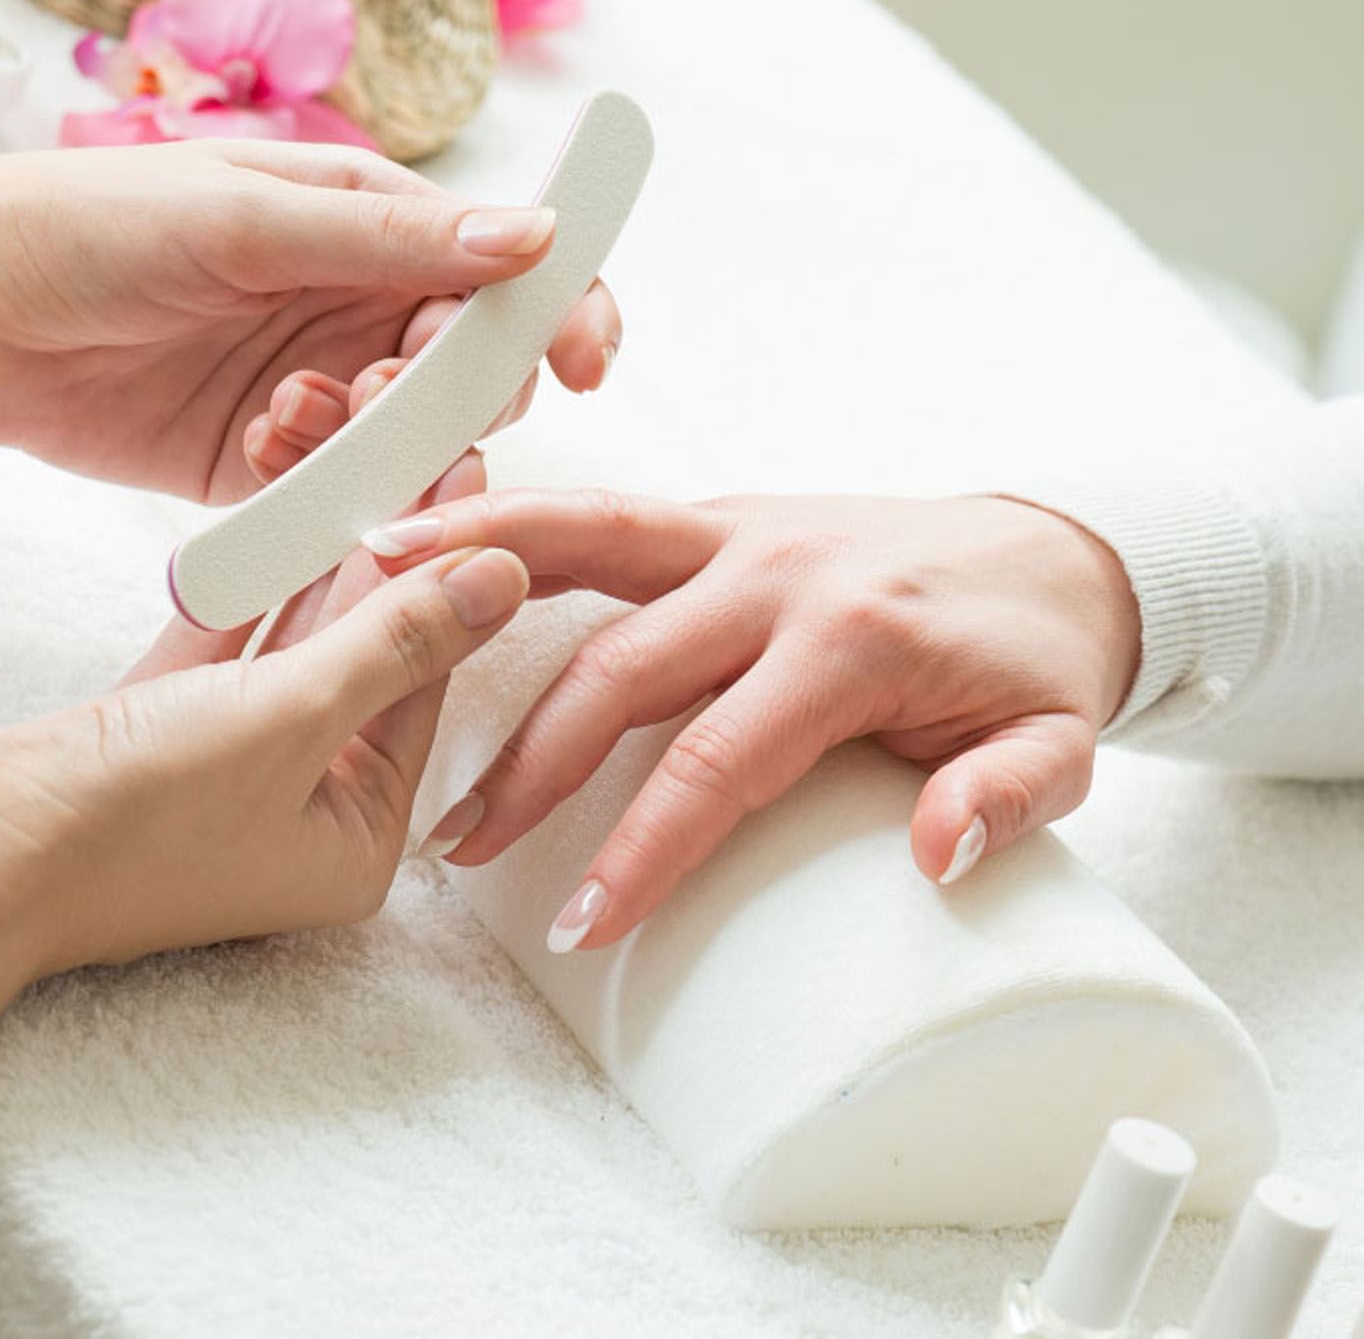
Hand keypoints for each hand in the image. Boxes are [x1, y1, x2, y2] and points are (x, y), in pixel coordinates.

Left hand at [0, 139, 620, 501]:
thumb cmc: (88, 224)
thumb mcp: (242, 217)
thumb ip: (384, 242)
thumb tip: (532, 241)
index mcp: (368, 221)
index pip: (507, 268)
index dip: (563, 310)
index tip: (586, 362)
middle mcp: (356, 304)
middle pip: (474, 370)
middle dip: (455, 392)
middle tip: (385, 394)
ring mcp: (313, 388)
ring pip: (410, 443)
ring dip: (381, 443)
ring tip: (294, 418)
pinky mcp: (260, 463)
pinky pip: (334, 492)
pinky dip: (320, 484)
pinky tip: (258, 448)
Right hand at [0, 484, 526, 970]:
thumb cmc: (134, 824)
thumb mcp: (289, 719)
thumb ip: (395, 640)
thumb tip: (505, 576)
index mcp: (356, 839)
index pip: (425, 684)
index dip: (447, 577)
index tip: (467, 481)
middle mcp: (298, 810)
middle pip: (361, 655)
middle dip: (381, 551)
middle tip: (408, 446)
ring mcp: (221, 772)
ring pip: (287, 640)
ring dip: (312, 552)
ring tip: (347, 450)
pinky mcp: (151, 734)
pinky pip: (218, 642)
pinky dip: (241, 581)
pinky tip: (272, 504)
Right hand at [360, 491, 1141, 948]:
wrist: (1059, 548)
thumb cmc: (1039, 658)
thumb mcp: (1063, 741)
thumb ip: (1008, 797)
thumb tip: (933, 858)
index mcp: (852, 640)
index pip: (720, 760)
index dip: (645, 847)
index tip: (588, 922)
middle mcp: (775, 571)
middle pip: (618, 669)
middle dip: (532, 766)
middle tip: (463, 848)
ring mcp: (737, 530)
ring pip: (583, 546)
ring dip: (477, 582)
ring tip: (374, 611)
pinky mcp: (716, 515)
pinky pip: (601, 517)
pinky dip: (515, 520)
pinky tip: (433, 529)